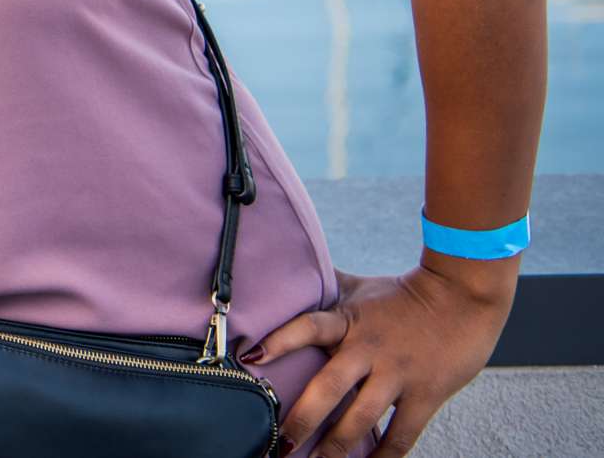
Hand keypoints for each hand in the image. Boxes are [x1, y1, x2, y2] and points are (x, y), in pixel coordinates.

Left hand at [250, 263, 514, 454]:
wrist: (462, 296)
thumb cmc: (404, 294)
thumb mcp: (359, 289)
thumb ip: (326, 290)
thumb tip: (290, 274)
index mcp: (347, 320)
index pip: (307, 326)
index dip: (279, 340)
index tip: (251, 358)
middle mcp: (368, 348)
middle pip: (328, 387)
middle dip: (302, 419)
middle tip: (282, 443)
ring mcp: (397, 373)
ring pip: (361, 417)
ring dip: (337, 446)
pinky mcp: (426, 394)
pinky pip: (402, 433)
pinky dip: (385, 455)